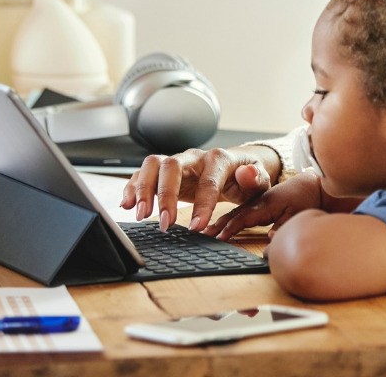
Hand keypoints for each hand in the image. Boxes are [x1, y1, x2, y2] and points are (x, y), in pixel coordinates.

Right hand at [119, 145, 279, 232]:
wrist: (236, 169)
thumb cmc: (246, 178)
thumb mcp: (259, 181)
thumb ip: (255, 178)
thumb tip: (247, 173)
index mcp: (219, 159)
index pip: (208, 180)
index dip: (202, 203)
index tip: (196, 228)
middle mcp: (194, 157)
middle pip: (172, 165)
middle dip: (165, 194)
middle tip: (164, 224)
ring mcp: (177, 163)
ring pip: (153, 165)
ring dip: (143, 189)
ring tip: (140, 215)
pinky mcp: (165, 172)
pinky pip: (142, 173)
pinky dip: (131, 187)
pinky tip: (126, 205)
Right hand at [209, 172, 362, 238]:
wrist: (311, 184)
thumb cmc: (305, 199)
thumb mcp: (298, 215)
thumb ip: (283, 229)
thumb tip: (271, 243)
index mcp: (265, 204)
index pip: (243, 217)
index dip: (229, 229)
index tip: (216, 238)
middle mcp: (257, 202)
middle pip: (233, 215)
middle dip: (215, 226)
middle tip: (199, 236)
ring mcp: (255, 202)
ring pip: (233, 213)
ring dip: (217, 222)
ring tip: (201, 232)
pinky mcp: (256, 204)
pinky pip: (237, 212)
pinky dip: (225, 219)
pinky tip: (215, 226)